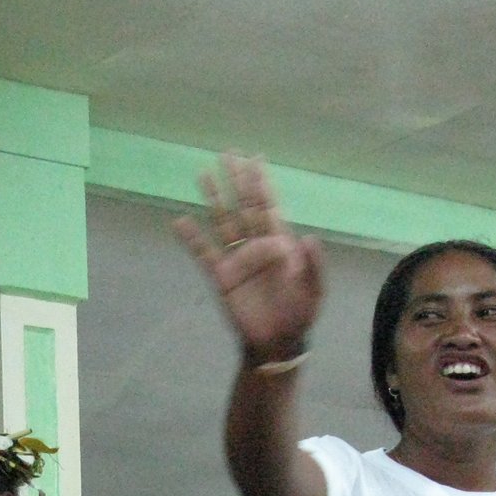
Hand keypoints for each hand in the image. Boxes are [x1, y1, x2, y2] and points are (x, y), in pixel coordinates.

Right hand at [172, 155, 323, 364]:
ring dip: (214, 198)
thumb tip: (309, 236)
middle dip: (237, 180)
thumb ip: (313, 265)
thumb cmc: (300, 314)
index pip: (268, 206)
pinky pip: (204, 253)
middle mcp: (256, 245)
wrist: (278, 342)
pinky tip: (180, 220)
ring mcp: (237, 259)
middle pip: (244, 205)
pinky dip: (192, 238)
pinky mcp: (222, 277)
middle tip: (228, 153)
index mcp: (280, 243)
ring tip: (202, 174)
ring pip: (223, 221)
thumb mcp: (315, 290)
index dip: (262, 183)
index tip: (255, 158)